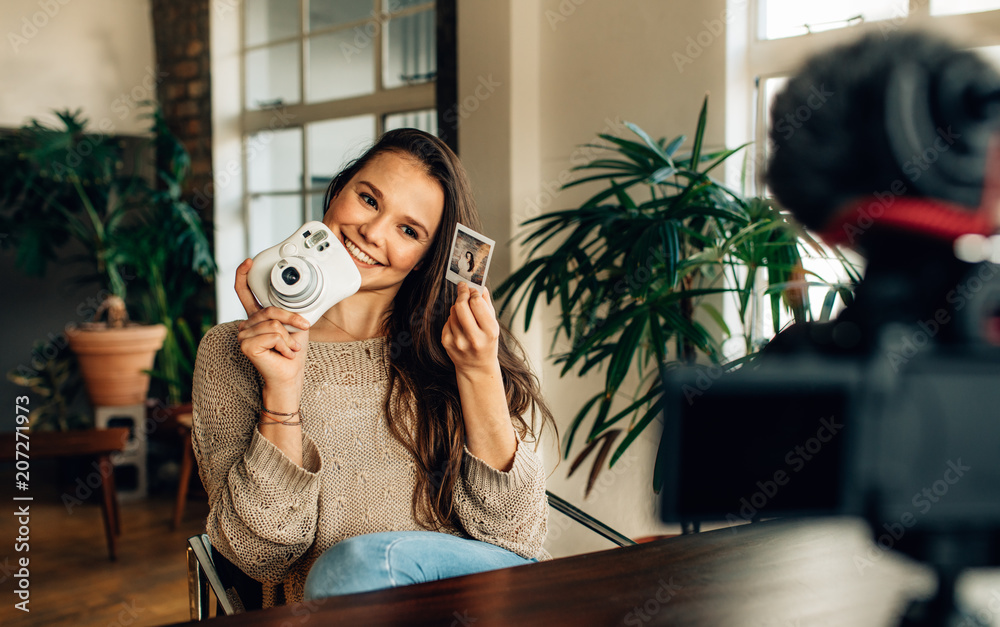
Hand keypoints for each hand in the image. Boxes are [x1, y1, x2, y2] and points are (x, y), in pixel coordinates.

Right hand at [234, 258, 310, 389]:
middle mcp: (246, 325)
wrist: (289, 376)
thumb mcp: (294, 326)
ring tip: (288, 349)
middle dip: (291, 320)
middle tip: (301, 330)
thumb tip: (294, 300)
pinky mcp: (246, 345)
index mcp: (256, 318)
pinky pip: (274, 335)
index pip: (244, 293)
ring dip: (289, 339)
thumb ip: (288, 312)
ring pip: (274, 324)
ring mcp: (243, 335)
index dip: (244, 276)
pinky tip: (282, 354)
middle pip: (270, 311)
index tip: (249, 261)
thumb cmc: (292, 353)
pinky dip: (285, 345)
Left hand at [441, 282, 500, 375]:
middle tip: (463, 288)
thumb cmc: (487, 342)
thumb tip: (481, 286)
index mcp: (489, 332)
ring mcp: (458, 342)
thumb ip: (487, 305)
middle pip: (461, 306)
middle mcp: (474, 338)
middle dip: (462, 294)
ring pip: (452, 312)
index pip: (477, 304)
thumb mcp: (493, 325)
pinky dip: (452, 319)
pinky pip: (447, 321)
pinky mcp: (447, 343)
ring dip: (458, 307)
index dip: (473, 293)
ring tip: (464, 313)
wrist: (476, 367)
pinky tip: (459, 325)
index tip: (473, 289)